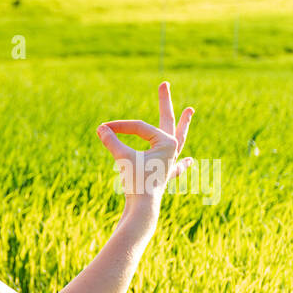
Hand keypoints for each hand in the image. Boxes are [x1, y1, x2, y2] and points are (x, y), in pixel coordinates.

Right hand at [96, 81, 193, 204]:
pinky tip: (190, 161)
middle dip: (165, 102)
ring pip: (178, 138)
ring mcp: (170, 162)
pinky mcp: (164, 175)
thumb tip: (101, 128)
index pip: (139, 127)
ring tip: (190, 110)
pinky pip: (177, 166)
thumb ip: (112, 141)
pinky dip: (182, 164)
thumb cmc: (136, 181)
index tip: (104, 129)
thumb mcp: (123, 158)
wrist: (143, 208)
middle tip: (164, 84)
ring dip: (184, 125)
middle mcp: (172, 149)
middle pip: (168, 120)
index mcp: (166, 142)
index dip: (120, 127)